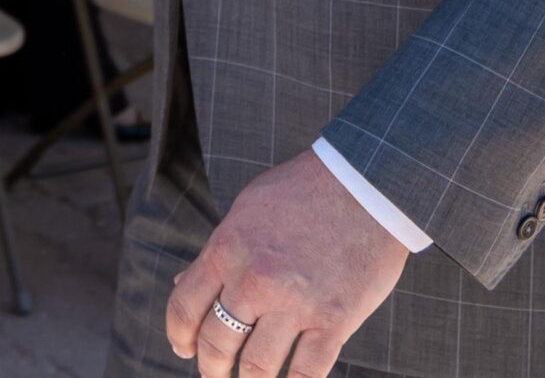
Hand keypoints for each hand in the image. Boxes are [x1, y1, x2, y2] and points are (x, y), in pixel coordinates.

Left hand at [165, 150, 408, 377]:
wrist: (365, 185)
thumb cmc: (301, 194)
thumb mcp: (245, 213)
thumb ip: (215, 253)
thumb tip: (180, 285)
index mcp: (226, 249)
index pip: (185, 306)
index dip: (180, 335)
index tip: (184, 349)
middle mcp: (254, 280)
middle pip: (217, 342)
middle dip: (211, 367)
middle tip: (215, 375)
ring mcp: (294, 303)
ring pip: (257, 367)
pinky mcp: (334, 321)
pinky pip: (306, 373)